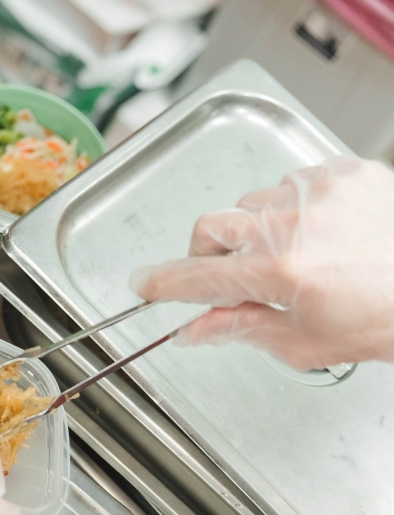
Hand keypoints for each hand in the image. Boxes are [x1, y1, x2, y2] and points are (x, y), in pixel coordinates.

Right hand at [130, 157, 393, 369]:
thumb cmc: (385, 318)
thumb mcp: (304, 342)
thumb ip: (238, 329)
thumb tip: (193, 330)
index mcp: (281, 271)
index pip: (198, 276)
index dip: (164, 283)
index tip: (145, 284)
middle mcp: (296, 223)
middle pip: (211, 228)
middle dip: (208, 255)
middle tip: (227, 276)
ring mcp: (321, 191)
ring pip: (251, 203)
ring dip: (255, 229)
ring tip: (293, 252)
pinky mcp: (346, 172)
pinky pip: (293, 182)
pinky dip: (294, 206)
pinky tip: (320, 230)